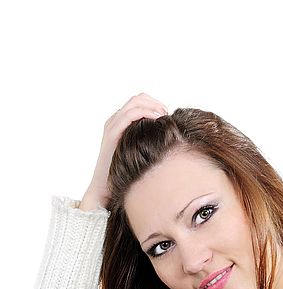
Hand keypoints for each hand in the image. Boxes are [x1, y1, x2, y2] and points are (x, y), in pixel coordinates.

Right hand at [79, 93, 167, 210]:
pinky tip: (156, 119)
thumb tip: (168, 137)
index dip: (154, 104)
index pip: (138, 102)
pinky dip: (145, 112)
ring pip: (134, 103)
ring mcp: (112, 126)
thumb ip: (147, 141)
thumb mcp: (138, 153)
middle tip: (167, 114)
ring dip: (152, 106)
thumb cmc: (124, 173)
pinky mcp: (112, 133)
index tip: (167, 115)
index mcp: (120, 123)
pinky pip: (129, 115)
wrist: (105, 187)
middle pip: (137, 98)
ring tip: (164, 115)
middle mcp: (114, 121)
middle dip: (155, 103)